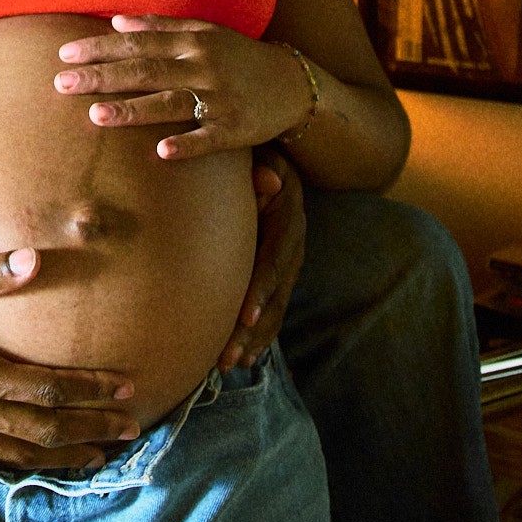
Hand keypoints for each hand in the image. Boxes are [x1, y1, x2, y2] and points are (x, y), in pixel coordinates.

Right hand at [0, 247, 139, 471]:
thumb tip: (34, 259)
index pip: (44, 391)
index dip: (87, 391)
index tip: (124, 389)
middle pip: (41, 431)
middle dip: (90, 430)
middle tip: (132, 429)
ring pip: (18, 454)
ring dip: (62, 456)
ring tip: (98, 458)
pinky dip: (23, 463)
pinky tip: (39, 461)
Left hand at [54, 16, 309, 159]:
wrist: (293, 84)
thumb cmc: (239, 56)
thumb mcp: (204, 32)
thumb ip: (160, 26)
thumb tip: (116, 22)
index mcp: (191, 42)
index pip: (136, 44)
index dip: (100, 48)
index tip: (65, 54)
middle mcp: (202, 67)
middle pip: (144, 72)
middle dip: (101, 77)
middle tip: (62, 84)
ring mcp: (219, 98)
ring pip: (169, 104)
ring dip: (133, 110)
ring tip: (96, 116)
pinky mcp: (235, 129)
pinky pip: (207, 138)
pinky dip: (186, 144)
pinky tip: (161, 151)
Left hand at [218, 148, 304, 369]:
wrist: (278, 159)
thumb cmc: (258, 157)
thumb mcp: (262, 158)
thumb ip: (261, 170)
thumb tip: (267, 180)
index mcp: (287, 222)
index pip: (274, 261)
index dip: (261, 289)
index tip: (244, 315)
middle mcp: (293, 248)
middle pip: (275, 296)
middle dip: (252, 329)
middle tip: (228, 356)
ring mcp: (290, 264)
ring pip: (275, 308)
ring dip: (254, 339)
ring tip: (230, 364)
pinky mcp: (282, 274)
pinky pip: (274, 309)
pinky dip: (260, 334)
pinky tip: (244, 357)